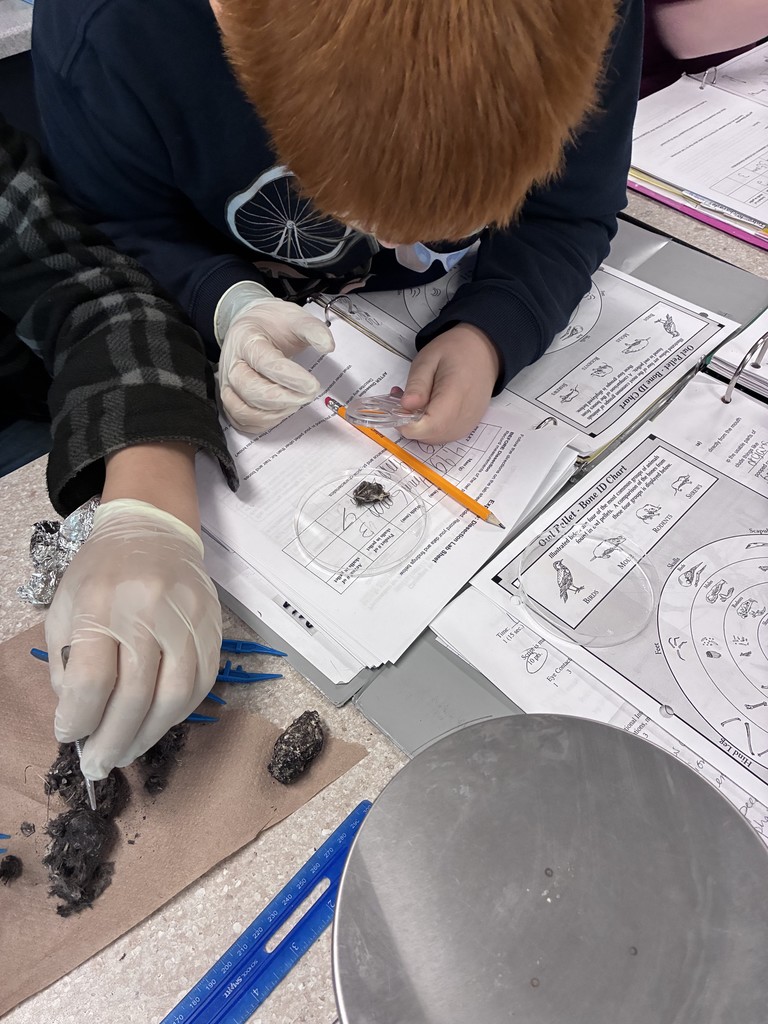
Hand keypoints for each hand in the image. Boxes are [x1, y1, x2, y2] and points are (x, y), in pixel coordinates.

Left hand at [45, 498, 221, 779]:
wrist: (155, 533)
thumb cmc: (102, 573)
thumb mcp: (66, 610)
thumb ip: (66, 666)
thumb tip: (78, 724)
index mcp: (102, 603)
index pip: (92, 680)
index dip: (79, 721)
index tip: (70, 737)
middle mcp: (149, 611)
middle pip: (134, 696)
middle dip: (113, 742)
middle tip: (100, 765)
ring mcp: (188, 619)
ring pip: (174, 697)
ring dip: (149, 736)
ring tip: (128, 752)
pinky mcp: (213, 628)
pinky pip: (202, 684)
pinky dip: (178, 713)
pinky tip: (157, 723)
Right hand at [216, 282, 334, 432]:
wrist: (253, 326)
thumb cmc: (273, 326)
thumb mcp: (295, 318)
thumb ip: (313, 329)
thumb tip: (327, 345)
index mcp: (246, 339)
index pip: (265, 363)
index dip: (291, 377)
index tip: (313, 384)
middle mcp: (232, 364)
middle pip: (252, 391)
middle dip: (286, 398)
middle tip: (309, 394)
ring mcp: (228, 385)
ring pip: (244, 410)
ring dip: (275, 413)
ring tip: (296, 402)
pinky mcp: (230, 401)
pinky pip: (242, 421)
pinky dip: (264, 423)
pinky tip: (283, 411)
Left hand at [398, 323, 500, 442]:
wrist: (484, 352)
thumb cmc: (455, 351)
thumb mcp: (429, 359)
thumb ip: (417, 384)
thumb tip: (405, 406)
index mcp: (454, 396)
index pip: (428, 426)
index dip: (407, 424)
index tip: (397, 407)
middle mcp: (463, 416)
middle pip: (428, 436)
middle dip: (409, 423)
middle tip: (401, 398)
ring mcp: (467, 424)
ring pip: (434, 438)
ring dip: (418, 425)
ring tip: (415, 399)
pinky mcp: (467, 426)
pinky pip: (443, 434)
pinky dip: (430, 425)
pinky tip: (427, 406)